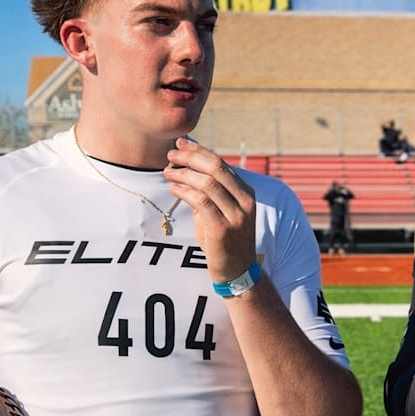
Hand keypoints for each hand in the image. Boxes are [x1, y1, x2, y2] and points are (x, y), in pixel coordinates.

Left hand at [164, 138, 255, 281]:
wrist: (238, 271)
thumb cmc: (226, 240)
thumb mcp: (222, 212)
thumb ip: (211, 192)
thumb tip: (189, 167)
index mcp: (247, 193)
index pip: (222, 164)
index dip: (200, 151)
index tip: (181, 144)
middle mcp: (245, 202)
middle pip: (217, 169)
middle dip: (191, 158)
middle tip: (171, 155)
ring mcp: (236, 216)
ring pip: (208, 184)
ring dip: (184, 174)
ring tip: (167, 172)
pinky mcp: (223, 229)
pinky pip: (201, 203)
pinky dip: (184, 192)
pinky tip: (173, 188)